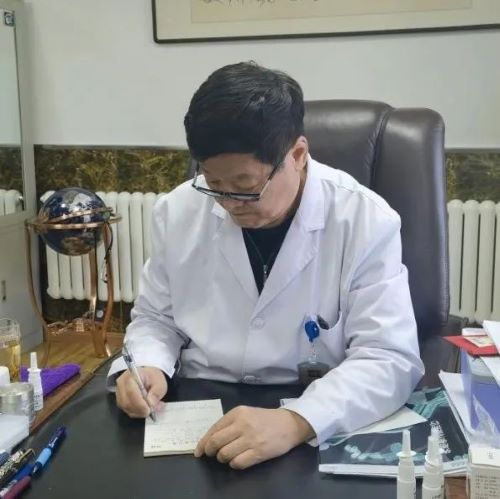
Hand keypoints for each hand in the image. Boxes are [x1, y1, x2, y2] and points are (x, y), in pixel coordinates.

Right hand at [115, 366, 166, 417]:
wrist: (148, 377)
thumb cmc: (152, 378)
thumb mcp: (159, 382)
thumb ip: (156, 392)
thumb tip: (150, 403)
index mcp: (130, 376)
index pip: (131, 392)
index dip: (140, 403)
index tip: (149, 409)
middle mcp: (121, 385)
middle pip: (127, 402)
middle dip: (141, 409)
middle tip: (153, 409)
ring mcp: (119, 394)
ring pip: (127, 409)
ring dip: (141, 412)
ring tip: (152, 408)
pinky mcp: (121, 402)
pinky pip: (128, 411)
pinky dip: (139, 413)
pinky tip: (146, 408)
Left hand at [194, 406, 313, 469]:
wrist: (289, 424)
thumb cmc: (264, 419)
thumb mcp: (246, 414)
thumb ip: (229, 424)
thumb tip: (210, 440)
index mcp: (237, 413)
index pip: (214, 429)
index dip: (203, 443)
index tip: (199, 452)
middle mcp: (242, 424)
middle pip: (216, 443)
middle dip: (211, 452)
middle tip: (213, 455)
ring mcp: (251, 439)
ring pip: (224, 454)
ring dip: (223, 459)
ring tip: (228, 456)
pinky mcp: (259, 452)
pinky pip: (237, 463)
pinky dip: (234, 464)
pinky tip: (238, 460)